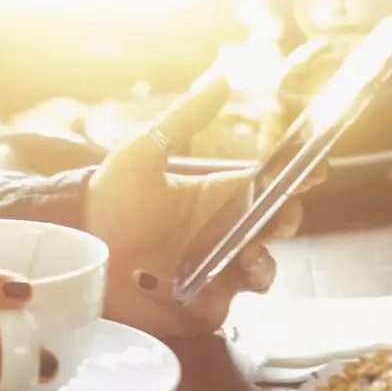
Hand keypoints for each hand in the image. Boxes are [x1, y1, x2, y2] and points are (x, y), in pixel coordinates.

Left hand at [85, 75, 292, 337]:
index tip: (315, 170)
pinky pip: (220, 310)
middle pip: (274, 232)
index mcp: (217, 197)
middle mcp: (221, 235)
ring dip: (262, 266)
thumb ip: (184, 119)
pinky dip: (216, 301)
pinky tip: (200, 288)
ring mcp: (211, 273)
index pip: (269, 189)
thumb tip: (222, 80)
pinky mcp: (193, 308)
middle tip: (282, 216)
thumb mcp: (144, 151)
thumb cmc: (110, 194)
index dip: (296, 180)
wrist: (75, 241)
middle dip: (285, 222)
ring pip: (259, 274)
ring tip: (246, 257)